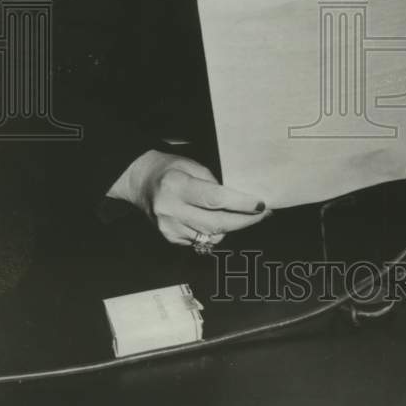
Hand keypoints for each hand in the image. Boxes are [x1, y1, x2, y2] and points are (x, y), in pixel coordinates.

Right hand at [107, 149, 269, 245]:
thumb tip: (240, 199)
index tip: (260, 205)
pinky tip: (221, 220)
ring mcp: (169, 228)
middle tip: (263, 214)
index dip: (241, 204)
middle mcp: (171, 210)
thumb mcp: (193, 166)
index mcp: (176, 186)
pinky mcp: (171, 238)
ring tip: (246, 215)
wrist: (142, 182)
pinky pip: (202, 240)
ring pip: (212, 235)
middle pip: (217, 223)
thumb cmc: (171, 169)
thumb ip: (214, 183)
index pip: (215, 199)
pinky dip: (215, 232)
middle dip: (244, 220)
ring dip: (233, 227)